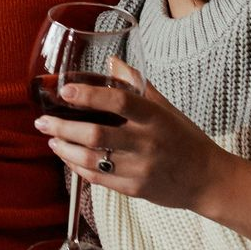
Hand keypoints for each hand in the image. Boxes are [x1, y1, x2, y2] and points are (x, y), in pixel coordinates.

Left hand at [35, 72, 229, 213]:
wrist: (208, 180)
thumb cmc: (185, 139)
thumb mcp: (166, 108)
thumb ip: (137, 85)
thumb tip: (112, 60)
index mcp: (155, 118)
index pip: (119, 101)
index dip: (89, 95)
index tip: (65, 90)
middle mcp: (147, 143)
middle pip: (96, 135)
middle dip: (62, 128)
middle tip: (42, 121)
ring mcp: (139, 169)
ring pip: (91, 159)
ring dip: (64, 149)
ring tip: (51, 139)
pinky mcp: (134, 189)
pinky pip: (98, 178)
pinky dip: (77, 167)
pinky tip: (67, 157)